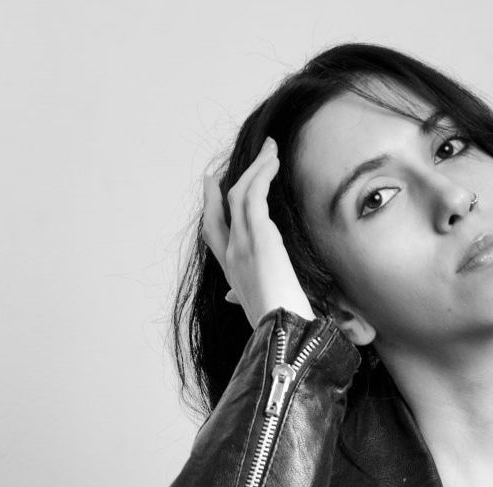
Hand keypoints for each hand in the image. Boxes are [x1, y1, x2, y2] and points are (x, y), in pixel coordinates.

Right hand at [201, 137, 315, 329]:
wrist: (281, 330)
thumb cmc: (278, 324)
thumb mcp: (256, 309)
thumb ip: (242, 299)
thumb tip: (231, 299)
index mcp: (231, 272)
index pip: (214, 233)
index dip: (212, 208)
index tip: (214, 188)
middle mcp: (231, 254)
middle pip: (220, 208)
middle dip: (227, 181)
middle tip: (240, 161)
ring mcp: (241, 242)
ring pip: (240, 193)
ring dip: (255, 169)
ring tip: (271, 151)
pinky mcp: (258, 234)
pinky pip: (255, 193)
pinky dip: (262, 173)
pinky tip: (273, 162)